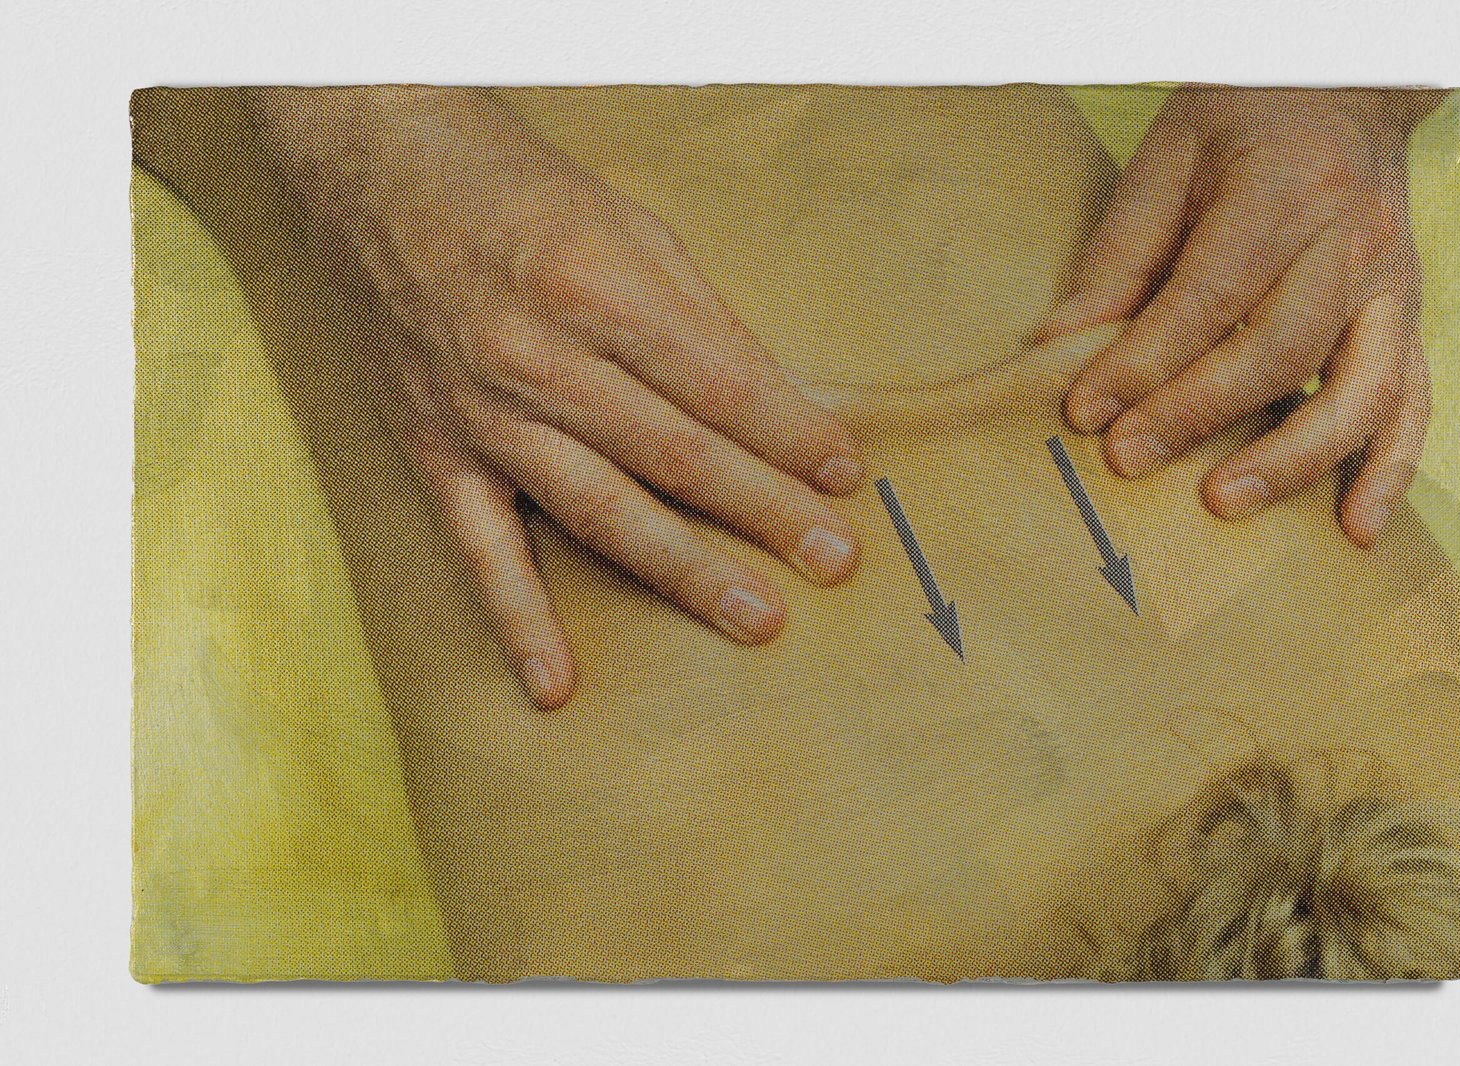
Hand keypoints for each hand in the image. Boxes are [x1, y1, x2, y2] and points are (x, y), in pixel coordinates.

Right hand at [246, 88, 862, 708]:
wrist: (376, 166)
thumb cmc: (518, 190)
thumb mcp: (630, 225)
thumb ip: (703, 320)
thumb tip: (781, 405)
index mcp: (597, 287)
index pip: (721, 386)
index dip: (792, 434)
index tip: (845, 473)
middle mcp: (539, 358)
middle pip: (676, 456)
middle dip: (765, 511)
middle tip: (835, 559)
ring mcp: (484, 415)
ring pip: (601, 513)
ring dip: (686, 572)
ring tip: (758, 619)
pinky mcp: (437, 452)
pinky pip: (482, 550)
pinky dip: (519, 620)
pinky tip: (556, 684)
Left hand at [1036, 88, 1440, 545]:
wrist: (1346, 90)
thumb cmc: (1243, 122)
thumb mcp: (1167, 158)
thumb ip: (1119, 255)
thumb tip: (1058, 347)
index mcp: (1283, 188)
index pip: (1209, 294)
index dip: (1145, 361)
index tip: (1086, 411)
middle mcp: (1352, 240)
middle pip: (1281, 349)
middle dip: (1199, 415)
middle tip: (1130, 462)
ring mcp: (1393, 287)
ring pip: (1361, 390)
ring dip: (1292, 460)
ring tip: (1224, 506)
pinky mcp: (1410, 321)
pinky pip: (1411, 405)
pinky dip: (1389, 471)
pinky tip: (1355, 530)